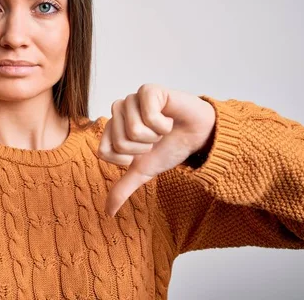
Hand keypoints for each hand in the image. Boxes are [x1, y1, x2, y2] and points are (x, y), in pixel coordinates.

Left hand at [98, 83, 215, 216]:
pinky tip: (168, 119)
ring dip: (154, 136)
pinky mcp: (148, 90)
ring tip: (162, 129)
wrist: (198, 136)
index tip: (143, 152)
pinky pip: (148, 115)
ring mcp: (132, 99)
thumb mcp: (144, 171)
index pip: (105, 152)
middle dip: (144, 147)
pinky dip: (163, 124)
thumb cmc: (169, 148)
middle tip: (155, 140)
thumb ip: (123, 188)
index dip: (127, 159)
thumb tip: (108, 213)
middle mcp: (118, 112)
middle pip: (119, 142)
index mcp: (111, 129)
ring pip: (133, 129)